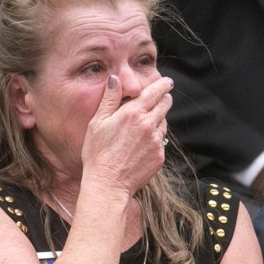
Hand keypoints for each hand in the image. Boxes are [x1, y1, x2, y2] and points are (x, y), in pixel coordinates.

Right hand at [80, 74, 173, 196]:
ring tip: (144, 126)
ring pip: (164, 122)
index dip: (163, 84)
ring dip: (158, 120)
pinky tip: (142, 145)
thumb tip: (115, 78)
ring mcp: (156, 141)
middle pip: (166, 104)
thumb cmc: (97, 154)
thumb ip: (109, 99)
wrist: (108, 185)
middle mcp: (148, 125)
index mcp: (132, 113)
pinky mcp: (160, 156)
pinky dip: (155, 139)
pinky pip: (161, 141)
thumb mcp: (97, 123)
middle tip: (160, 99)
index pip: (155, 91)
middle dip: (164, 98)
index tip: (167, 82)